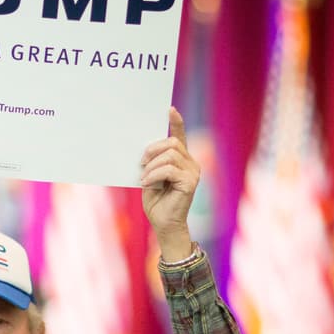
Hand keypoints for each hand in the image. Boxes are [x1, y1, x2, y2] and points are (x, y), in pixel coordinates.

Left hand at [140, 107, 197, 260]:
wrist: (163, 223)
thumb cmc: (156, 201)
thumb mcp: (150, 176)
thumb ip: (152, 162)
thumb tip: (144, 149)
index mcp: (181, 160)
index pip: (180, 137)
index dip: (176, 122)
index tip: (169, 109)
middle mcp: (190, 164)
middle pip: (172, 143)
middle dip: (152, 150)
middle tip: (141, 163)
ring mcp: (193, 172)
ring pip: (170, 155)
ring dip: (151, 165)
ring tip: (144, 178)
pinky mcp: (190, 182)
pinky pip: (169, 169)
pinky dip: (154, 174)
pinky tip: (146, 182)